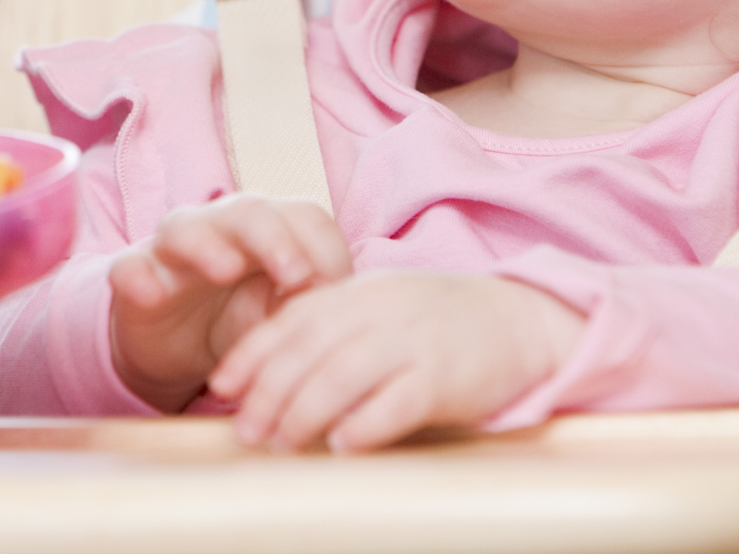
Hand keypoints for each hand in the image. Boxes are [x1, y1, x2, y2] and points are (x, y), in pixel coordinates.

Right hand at [108, 195, 348, 411]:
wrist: (180, 350)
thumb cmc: (244, 319)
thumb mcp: (283, 319)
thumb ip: (310, 310)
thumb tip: (343, 312)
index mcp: (271, 231)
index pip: (305, 218)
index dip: (325, 248)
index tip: (336, 289)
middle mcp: (223, 227)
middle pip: (250, 212)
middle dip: (274, 238)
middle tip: (295, 273)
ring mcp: (174, 250)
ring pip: (186, 228)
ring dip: (208, 245)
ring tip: (225, 268)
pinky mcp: (135, 277)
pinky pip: (129, 268)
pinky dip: (138, 276)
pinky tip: (150, 292)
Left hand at [208, 271, 585, 451]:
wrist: (516, 321)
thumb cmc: (435, 324)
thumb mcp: (378, 309)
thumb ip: (331, 330)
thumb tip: (271, 375)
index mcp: (356, 293)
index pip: (290, 321)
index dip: (252, 354)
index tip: (223, 386)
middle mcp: (378, 312)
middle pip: (307, 351)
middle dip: (268, 392)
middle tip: (246, 431)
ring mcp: (411, 342)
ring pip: (342, 376)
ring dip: (304, 412)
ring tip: (282, 442)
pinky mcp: (443, 377)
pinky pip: (396, 402)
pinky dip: (364, 425)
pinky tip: (341, 445)